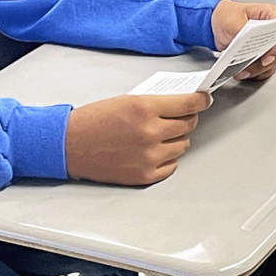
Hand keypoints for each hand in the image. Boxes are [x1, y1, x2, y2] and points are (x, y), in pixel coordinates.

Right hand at [65, 92, 210, 184]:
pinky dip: (167, 158)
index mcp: (145, 108)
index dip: (201, 101)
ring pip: (182, 145)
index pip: (188, 104)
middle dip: (187, 118)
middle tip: (181, 116)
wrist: (71, 145)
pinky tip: (154, 150)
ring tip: (160, 134)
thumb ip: (156, 103)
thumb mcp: (127, 100)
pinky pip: (171, 165)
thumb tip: (181, 105)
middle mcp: (150, 132)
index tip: (205, 99)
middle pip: (188, 124)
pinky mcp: (145, 175)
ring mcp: (149, 156)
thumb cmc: (94, 120)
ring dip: (176, 138)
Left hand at [211, 0, 275, 80]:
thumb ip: (241, 33)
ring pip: (272, 64)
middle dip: (263, 63)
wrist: (218, 24)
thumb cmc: (227, 16)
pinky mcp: (264, 57)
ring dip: (257, 70)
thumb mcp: (230, 21)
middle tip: (248, 67)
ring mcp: (270, 46)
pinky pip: (264, 70)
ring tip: (241, 71)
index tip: (266, 58)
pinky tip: (242, 71)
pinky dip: (254, 74)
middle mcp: (274, 31)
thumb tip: (249, 47)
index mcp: (271, 15)